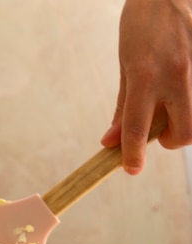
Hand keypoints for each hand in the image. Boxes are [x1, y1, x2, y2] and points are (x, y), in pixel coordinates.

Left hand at [101, 0, 191, 173]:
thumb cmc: (145, 22)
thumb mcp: (127, 62)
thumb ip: (124, 105)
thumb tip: (111, 141)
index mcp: (146, 74)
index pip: (137, 128)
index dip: (132, 155)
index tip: (131, 169)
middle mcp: (177, 74)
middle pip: (183, 133)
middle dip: (171, 141)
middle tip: (161, 132)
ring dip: (186, 123)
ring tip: (174, 106)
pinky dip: (191, 104)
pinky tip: (182, 89)